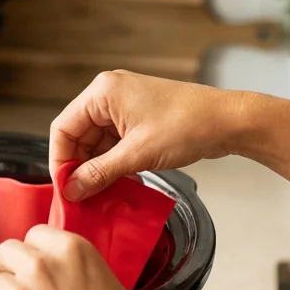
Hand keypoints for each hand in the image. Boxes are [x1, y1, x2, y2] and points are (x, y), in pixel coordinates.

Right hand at [50, 70, 245, 200]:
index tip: (65, 188)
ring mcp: (125, 107)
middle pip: (79, 137)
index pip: (63, 128)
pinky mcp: (139, 120)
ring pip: (97, 144)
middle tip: (83, 197)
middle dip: (81, 167)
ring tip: (102, 195)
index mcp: (103, 92)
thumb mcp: (137, 154)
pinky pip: (115, 144)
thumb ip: (99, 173)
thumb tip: (72, 190)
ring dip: (99, 169)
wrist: (229, 121)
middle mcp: (110, 95)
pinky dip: (115, 164)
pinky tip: (120, 184)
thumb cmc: (188, 125)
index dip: (61, 161)